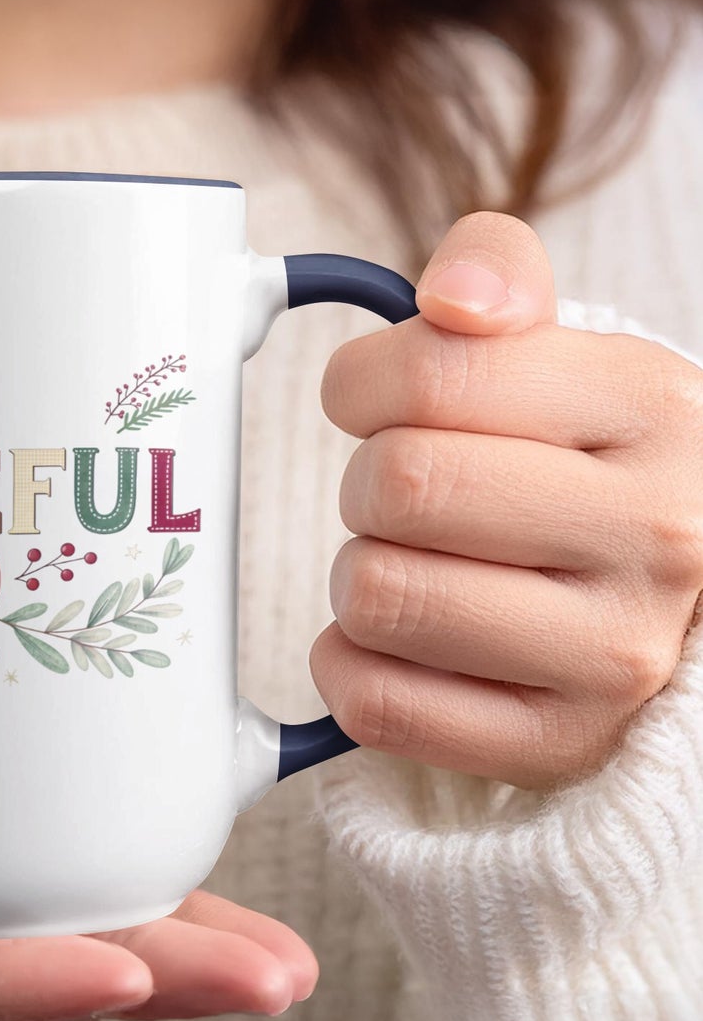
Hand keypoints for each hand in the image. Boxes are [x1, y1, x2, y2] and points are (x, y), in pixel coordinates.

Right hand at [0, 703, 317, 1020]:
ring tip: (277, 955)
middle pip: (11, 982)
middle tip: (274, 975)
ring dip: (161, 950)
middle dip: (147, 982)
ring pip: (39, 952)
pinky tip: (189, 879)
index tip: (121, 971)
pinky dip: (112, 900)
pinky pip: (22, 909)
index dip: (14, 982)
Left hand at [313, 212, 702, 792]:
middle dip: (365, 483)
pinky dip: (349, 666)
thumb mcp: (564, 351)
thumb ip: (497, 276)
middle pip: (396, 487)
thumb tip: (450, 298)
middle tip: (401, 496)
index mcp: (652, 406)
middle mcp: (657, 535)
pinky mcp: (556, 743)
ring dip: (359, 575)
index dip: (360, 385)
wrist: (673, 598)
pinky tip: (394, 642)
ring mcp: (613, 655)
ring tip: (411, 566)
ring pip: (378, 596)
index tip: (373, 403)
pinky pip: (377, 704)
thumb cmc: (585, 463)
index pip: (431, 375)